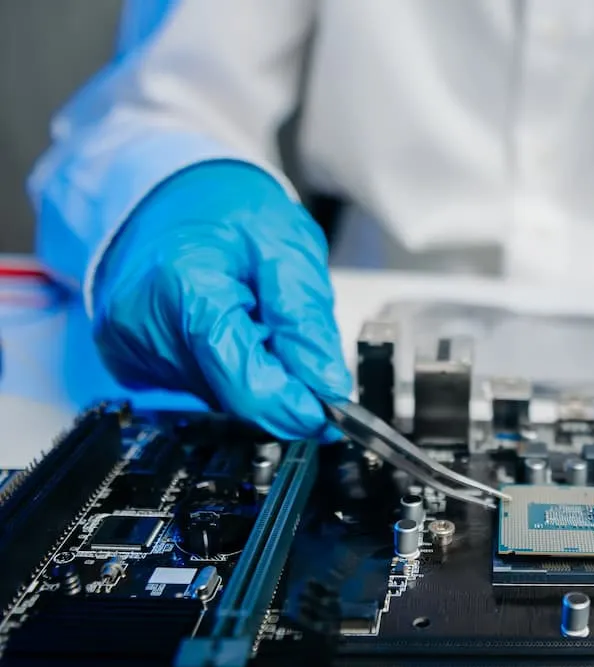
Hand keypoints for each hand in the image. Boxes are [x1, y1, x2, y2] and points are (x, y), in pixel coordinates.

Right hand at [92, 161, 352, 438]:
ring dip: (247, 366)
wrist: (167, 188)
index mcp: (185, 290)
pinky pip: (193, 384)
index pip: (246, 385)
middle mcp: (144, 327)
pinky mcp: (126, 358)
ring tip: (245, 310)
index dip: (295, 407)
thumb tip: (327, 387)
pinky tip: (219, 321)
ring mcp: (128, 346)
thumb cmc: (224, 206)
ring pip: (216, 394)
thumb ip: (306, 324)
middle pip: (232, 394)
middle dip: (274, 377)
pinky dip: (220, 364)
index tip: (328, 412)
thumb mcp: (289, 249)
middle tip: (283, 327)